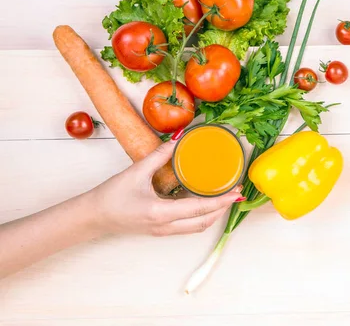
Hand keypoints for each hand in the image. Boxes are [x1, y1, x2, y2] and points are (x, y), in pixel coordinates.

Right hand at [87, 137, 243, 236]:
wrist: (91, 217)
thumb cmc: (110, 196)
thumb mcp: (136, 172)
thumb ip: (159, 155)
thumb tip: (178, 138)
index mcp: (161, 213)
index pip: (200, 209)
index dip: (222, 201)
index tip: (237, 193)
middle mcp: (165, 226)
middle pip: (204, 223)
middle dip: (223, 209)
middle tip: (236, 194)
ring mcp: (163, 231)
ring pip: (197, 227)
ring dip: (213, 214)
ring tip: (224, 197)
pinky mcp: (160, 230)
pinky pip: (187, 226)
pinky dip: (200, 215)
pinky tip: (203, 201)